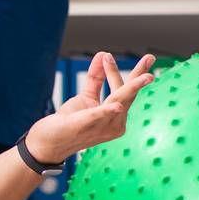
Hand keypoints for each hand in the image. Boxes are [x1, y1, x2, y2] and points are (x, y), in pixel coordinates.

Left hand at [25, 51, 155, 163]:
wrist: (47, 145)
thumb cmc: (68, 123)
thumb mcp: (84, 97)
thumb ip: (95, 78)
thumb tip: (103, 54)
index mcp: (114, 114)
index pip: (125, 90)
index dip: (136, 74)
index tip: (148, 58)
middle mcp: (112, 123)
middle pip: (126, 95)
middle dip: (139, 78)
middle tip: (150, 58)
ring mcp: (100, 127)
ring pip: (117, 101)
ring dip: (129, 87)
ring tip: (146, 77)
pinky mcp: (84, 127)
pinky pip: (97, 117)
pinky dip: (106, 111)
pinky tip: (117, 107)